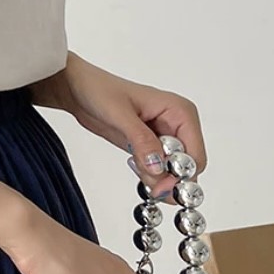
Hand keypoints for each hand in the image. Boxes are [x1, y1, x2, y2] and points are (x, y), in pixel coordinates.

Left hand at [30, 51, 206, 202]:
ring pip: (172, 172)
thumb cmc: (99, 90)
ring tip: (134, 162)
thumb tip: (159, 167)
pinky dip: (148, 174)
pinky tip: (132, 163)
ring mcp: (163, 136)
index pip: (195, 155)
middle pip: (186, 167)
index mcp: (180, 111)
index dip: (182, 174)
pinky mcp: (150, 146)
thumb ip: (141, 141)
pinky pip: (158, 170)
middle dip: (167, 177)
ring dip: (156, 177)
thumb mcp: (120, 115)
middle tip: (145, 178)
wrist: (77, 89)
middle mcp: (177, 124)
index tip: (161, 184)